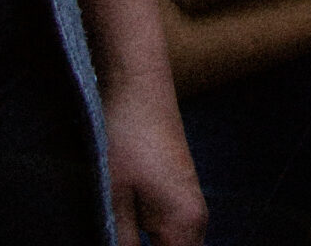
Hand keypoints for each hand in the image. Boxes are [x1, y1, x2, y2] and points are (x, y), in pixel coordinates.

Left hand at [102, 74, 206, 245]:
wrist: (138, 82)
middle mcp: (197, 220)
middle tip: (114, 239)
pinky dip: (151, 245)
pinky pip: (170, 238)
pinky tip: (125, 237)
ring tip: (117, 235)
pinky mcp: (178, 195)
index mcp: (185, 227)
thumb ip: (121, 245)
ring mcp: (190, 207)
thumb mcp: (113, 199)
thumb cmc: (125, 135)